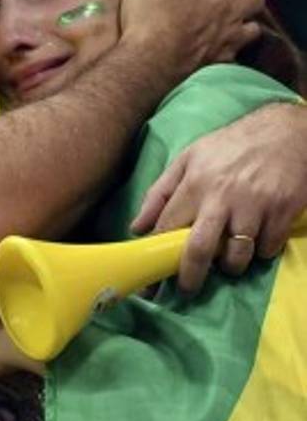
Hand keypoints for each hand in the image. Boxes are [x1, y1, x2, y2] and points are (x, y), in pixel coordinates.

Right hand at [120, 0, 263, 84]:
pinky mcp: (220, 61)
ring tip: (219, 15)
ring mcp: (228, 37)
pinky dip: (229, 44)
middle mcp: (231, 9)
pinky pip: (236, 51)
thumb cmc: (149, 13)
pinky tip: (211, 43)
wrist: (148, 65)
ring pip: (252, 25)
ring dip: (241, 17)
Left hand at [131, 103, 306, 292]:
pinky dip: (260, 251)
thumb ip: (160, 193)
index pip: (168, 227)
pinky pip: (267, 250)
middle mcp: (222, 196)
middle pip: (199, 249)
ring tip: (228, 256)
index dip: (157, 256)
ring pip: (237, 257)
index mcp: (195, 182)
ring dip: (231, 265)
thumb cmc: (231, 146)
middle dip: (190, 277)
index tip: (151, 281)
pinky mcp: (282, 213)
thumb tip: (136, 228)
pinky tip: (256, 236)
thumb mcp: (189, 158)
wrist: (285, 131)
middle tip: (187, 288)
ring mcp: (254, 206)